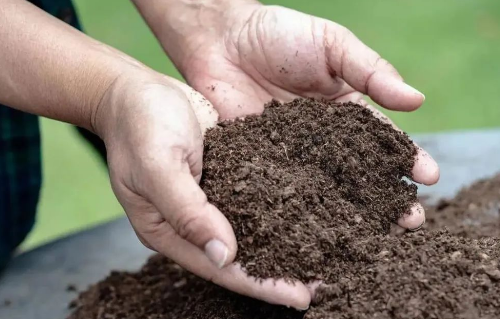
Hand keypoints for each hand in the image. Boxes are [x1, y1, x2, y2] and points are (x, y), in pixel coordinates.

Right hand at [95, 71, 313, 308]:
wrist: (137, 90)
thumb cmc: (139, 123)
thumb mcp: (158, 165)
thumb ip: (187, 211)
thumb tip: (224, 255)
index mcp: (167, 229)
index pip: (218, 268)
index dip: (259, 284)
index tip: (298, 298)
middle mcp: (190, 222)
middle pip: (238, 257)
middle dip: (277, 273)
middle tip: (321, 286)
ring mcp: (207, 200)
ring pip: (248, 232)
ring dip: (281, 246)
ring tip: (319, 257)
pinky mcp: (222, 177)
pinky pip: (251, 201)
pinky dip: (276, 212)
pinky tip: (303, 215)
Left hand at [161, 2, 439, 228]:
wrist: (221, 39)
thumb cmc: (279, 34)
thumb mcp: (332, 45)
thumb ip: (371, 71)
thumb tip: (417, 100)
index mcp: (345, 111)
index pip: (382, 140)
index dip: (407, 158)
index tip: (429, 178)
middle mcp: (323, 140)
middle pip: (360, 174)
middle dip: (386, 197)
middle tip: (410, 221)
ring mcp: (293, 156)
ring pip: (327, 191)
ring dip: (351, 215)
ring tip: (374, 237)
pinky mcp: (262, 165)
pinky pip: (284, 191)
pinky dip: (301, 212)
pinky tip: (318, 231)